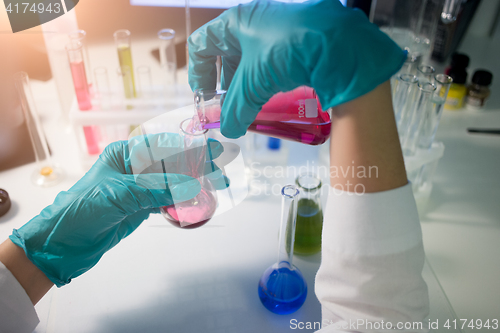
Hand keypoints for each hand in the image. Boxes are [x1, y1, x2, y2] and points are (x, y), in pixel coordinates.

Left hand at [9, 133, 223, 286]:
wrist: (63, 243)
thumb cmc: (82, 209)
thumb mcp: (120, 194)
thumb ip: (156, 189)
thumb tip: (190, 186)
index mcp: (124, 153)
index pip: (163, 145)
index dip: (189, 147)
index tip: (210, 150)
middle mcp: (134, 167)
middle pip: (171, 163)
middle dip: (197, 166)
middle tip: (221, 169)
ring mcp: (139, 187)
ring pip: (172, 182)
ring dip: (194, 184)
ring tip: (217, 185)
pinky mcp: (141, 206)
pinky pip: (167, 200)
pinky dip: (183, 202)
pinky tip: (198, 202)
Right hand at [188, 0, 405, 138]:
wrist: (340, 44)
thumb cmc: (288, 50)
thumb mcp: (254, 83)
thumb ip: (235, 109)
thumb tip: (228, 129)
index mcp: (236, 23)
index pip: (202, 45)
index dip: (198, 72)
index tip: (205, 97)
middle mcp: (255, 23)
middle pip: (227, 55)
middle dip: (226, 84)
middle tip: (230, 106)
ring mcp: (278, 31)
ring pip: (252, 61)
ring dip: (248, 86)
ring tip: (252, 107)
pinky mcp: (297, 42)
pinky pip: (273, 63)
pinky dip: (268, 82)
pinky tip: (274, 98)